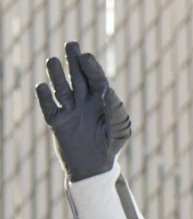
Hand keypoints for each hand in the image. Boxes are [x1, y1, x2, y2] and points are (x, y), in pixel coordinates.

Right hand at [36, 41, 131, 181]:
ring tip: (52, 60)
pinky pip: (48, 106)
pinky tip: (41, 86)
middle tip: (72, 44)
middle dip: (74, 61)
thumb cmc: (111, 147)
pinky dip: (44, 96)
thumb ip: (116, 112)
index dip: (91, 67)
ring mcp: (69, 110)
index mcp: (102, 101)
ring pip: (61, 88)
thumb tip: (108, 92)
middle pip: (78, 77)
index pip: (96, 79)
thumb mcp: (119, 131)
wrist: (94, 168)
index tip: (86, 56)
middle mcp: (84, 102)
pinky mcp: (56, 121)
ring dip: (57, 74)